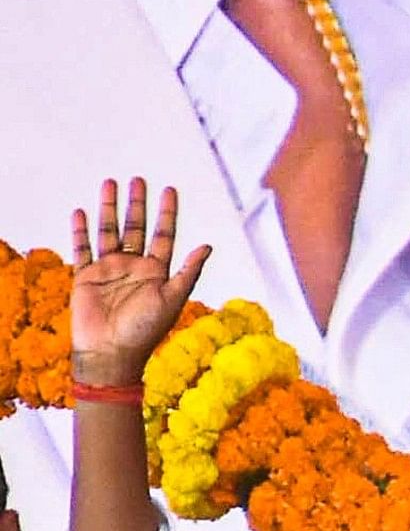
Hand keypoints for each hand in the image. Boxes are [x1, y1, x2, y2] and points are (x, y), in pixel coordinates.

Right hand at [67, 179, 210, 383]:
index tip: (169, 189)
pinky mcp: (86, 276)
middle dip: (137, 204)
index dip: (167, 213)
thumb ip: (189, 272)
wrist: (111, 352)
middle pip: (135, 227)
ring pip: (109, 231)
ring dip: (109, 208)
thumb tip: (208, 245)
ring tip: (109, 183)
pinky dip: (80, 231)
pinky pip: (82, 248)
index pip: (163, 234)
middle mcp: (133, 267)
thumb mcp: (172, 298)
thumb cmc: (145, 330)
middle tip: (138, 179)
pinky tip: (81, 212)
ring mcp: (109, 269)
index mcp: (157, 272)